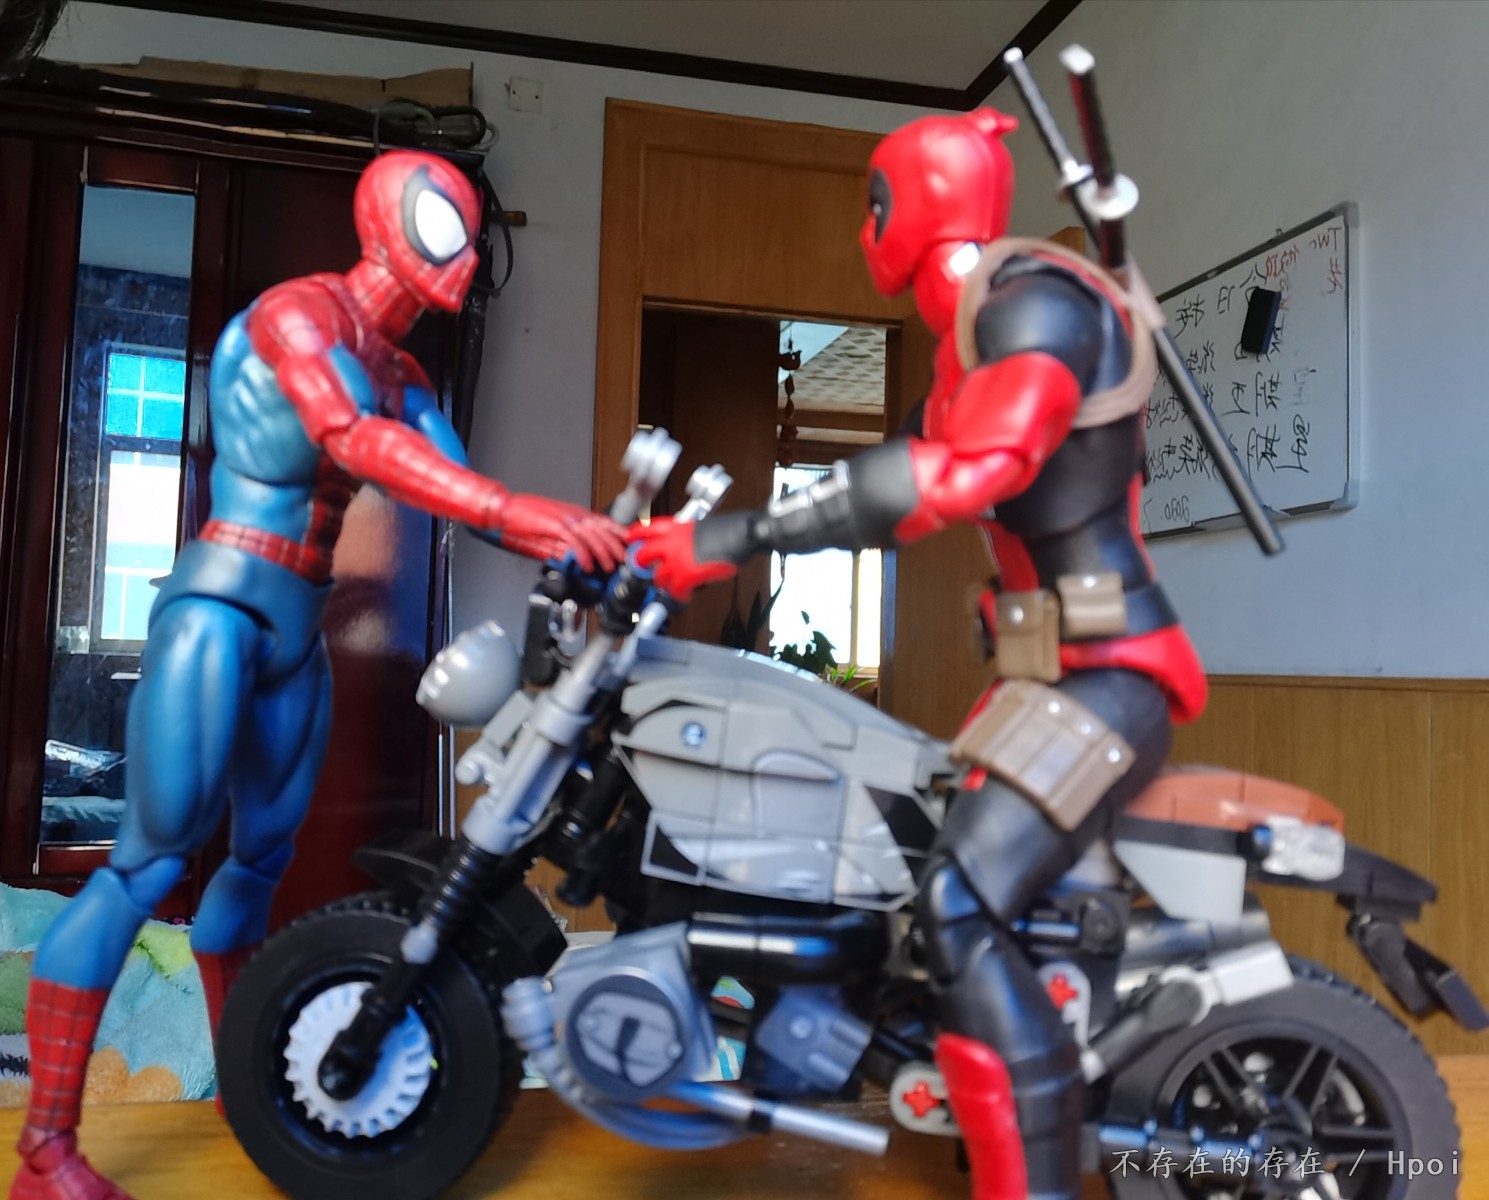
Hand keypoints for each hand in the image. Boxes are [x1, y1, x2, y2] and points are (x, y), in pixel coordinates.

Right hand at [494, 495, 626, 573]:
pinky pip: (573, 542)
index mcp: (573, 513)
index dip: (618, 532)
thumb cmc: (522, 518)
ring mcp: (563, 519)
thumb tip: (575, 556)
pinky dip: (582, 554)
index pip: (603, 522)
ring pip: (591, 536)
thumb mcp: (549, 530)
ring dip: (602, 553)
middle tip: (625, 560)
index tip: (629, 544)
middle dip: (615, 546)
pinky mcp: (552, 526)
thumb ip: (564, 542)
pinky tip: (587, 565)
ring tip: (609, 567)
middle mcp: (572, 514)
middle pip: (602, 529)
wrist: (502, 510)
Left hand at [627, 516, 738, 601]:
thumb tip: (685, 548)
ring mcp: (678, 560)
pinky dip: (680, 596)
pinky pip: (676, 591)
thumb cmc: (728, 529)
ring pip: (658, 577)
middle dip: (641, 563)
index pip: (647, 529)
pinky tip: (684, 596)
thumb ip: (686, 537)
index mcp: (676, 527)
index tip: (629, 538)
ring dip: (663, 583)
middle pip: (644, 554)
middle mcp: (672, 542)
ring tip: (671, 585)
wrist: (741, 534)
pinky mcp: (688, 575)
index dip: (635, 534)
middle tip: (644, 568)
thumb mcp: (700, 528)